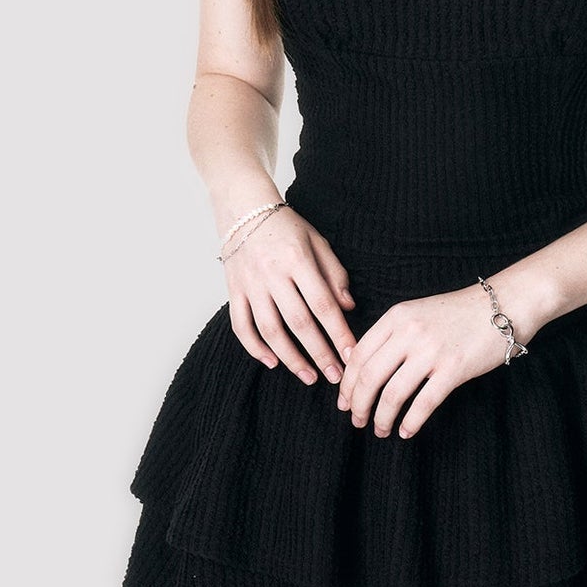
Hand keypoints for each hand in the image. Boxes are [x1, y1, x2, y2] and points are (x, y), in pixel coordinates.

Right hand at [222, 208, 357, 385]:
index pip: (323, 303)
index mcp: (297, 259)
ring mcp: (250, 284)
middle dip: (320, 353)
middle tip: (336, 376)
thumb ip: (335, 274)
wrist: (243, 210)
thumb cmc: (286, 227)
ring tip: (309, 376)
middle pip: (298, 322)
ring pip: (270, 330)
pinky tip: (272, 363)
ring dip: (291, 358)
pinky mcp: (233, 291)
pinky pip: (241, 326)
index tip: (352, 354)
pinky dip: (255, 348)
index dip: (338, 332)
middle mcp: (272, 274)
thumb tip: (348, 308)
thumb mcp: (318, 242)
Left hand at [336, 281, 532, 439]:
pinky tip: (406, 431)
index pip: (358, 355)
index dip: (347, 384)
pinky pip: (423, 403)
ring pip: (392, 394)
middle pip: (369, 377)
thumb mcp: (417, 313)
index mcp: (396, 317)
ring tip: (380, 430)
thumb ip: (391, 334)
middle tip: (357, 421)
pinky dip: (410, 422)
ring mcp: (431, 351)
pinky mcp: (453, 369)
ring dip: (381, 418)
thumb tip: (362, 367)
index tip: (345, 401)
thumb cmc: (458, 313)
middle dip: (359, 405)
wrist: (503, 306)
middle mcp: (409, 332)